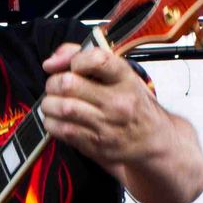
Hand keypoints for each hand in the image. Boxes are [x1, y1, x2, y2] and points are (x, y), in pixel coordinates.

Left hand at [40, 43, 168, 169]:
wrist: (154, 140)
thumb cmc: (134, 103)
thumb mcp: (121, 74)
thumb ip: (86, 57)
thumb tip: (52, 61)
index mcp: (125, 78)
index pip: (95, 60)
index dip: (73, 60)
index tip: (71, 66)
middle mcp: (117, 102)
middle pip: (68, 84)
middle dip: (53, 83)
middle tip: (55, 86)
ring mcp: (106, 125)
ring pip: (61, 108)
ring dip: (49, 104)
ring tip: (54, 103)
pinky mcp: (95, 145)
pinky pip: (61, 130)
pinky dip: (52, 122)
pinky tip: (58, 120)